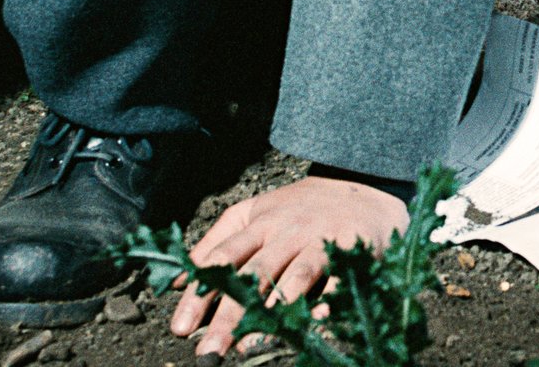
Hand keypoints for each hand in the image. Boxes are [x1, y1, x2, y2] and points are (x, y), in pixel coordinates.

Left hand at [167, 175, 409, 356]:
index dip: (200, 293)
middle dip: (230, 315)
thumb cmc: (299, 208)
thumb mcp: (254, 212)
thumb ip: (216, 242)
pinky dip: (328, 303)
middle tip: (208, 351)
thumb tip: (176, 282)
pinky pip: (339, 281)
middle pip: (254, 274)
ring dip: (274, 310)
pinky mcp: (352, 251)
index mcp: (260, 223)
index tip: (180, 327)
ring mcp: (321, 240)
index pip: (222, 258)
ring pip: (296, 276)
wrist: (363, 188)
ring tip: (251, 345)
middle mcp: (289, 231)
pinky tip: (313, 324)